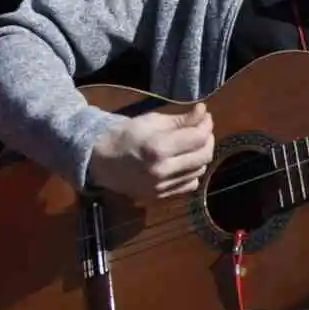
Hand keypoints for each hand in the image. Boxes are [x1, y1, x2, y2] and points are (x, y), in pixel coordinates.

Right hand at [87, 102, 214, 200]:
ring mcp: (161, 187)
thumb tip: (204, 112)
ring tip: (192, 144)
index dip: (206, 125)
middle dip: (207, 139)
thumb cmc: (126, 135)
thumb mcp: (152, 121)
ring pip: (199, 171)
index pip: (197, 138)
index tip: (205, 116)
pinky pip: (189, 185)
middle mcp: (162, 171)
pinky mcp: (160, 197)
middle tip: (202, 129)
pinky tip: (184, 162)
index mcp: (158, 148)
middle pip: (203, 156)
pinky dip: (192, 172)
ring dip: (201, 156)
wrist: (100, 161)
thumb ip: (181, 120)